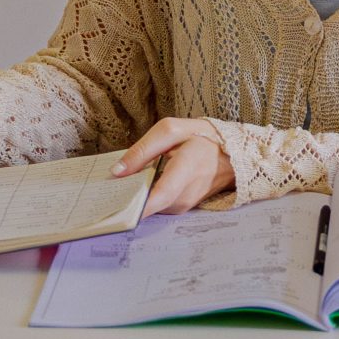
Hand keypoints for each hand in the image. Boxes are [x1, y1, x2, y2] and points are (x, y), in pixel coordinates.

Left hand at [113, 117, 234, 213]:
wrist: (231, 154)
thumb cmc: (200, 138)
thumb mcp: (170, 130)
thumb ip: (143, 149)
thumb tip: (117, 171)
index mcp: (186, 168)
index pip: (161, 195)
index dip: (138, 205)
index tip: (116, 209)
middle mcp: (186, 193)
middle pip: (149, 205)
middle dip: (127, 198)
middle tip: (107, 189)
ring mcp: (186, 204)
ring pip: (152, 207)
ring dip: (136, 198)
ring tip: (122, 184)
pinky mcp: (183, 208)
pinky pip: (158, 206)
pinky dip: (147, 198)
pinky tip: (139, 185)